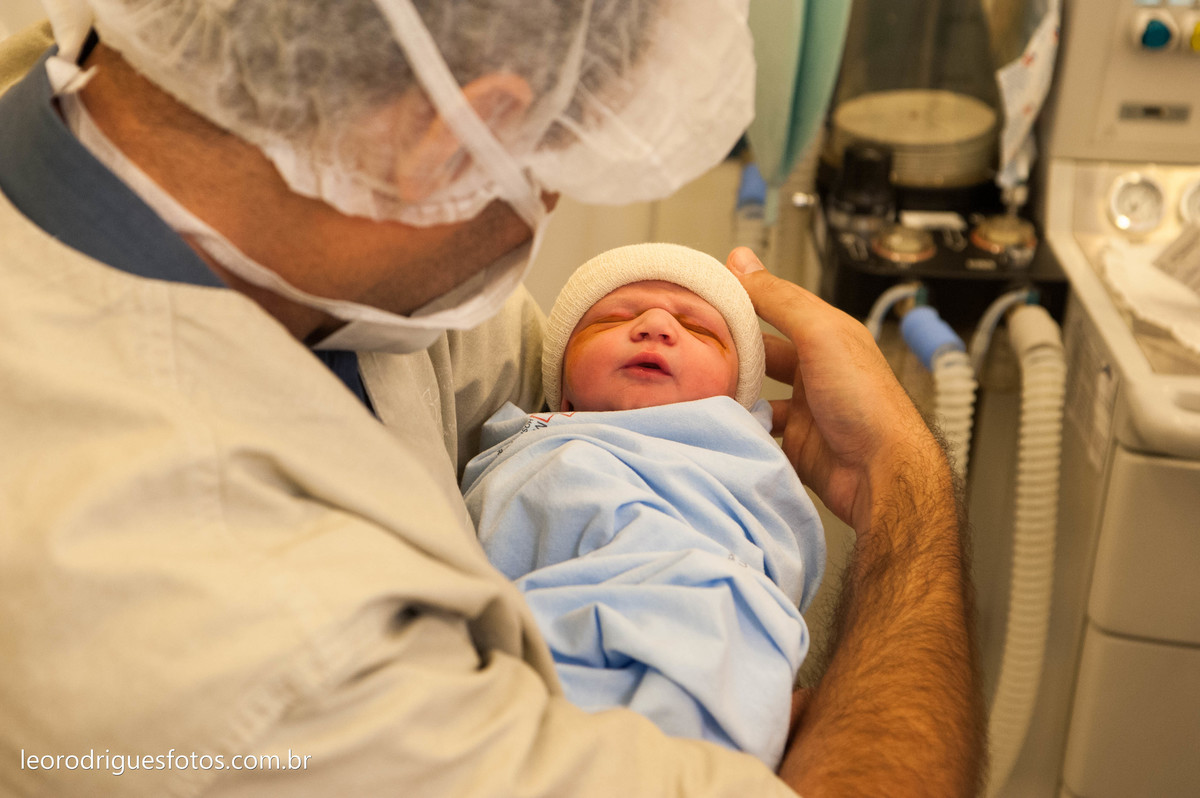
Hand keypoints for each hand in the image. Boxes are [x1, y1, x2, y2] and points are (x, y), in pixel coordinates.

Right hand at [725, 248, 943, 531]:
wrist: (881, 473)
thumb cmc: (866, 401)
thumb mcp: (820, 335)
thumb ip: (780, 300)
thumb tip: (743, 263)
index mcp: (826, 334)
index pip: (776, 305)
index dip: (743, 297)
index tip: (704, 292)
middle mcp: (815, 368)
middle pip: (761, 349)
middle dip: (732, 347)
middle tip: (694, 343)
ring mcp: (804, 407)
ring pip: (756, 390)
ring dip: (732, 388)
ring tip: (701, 382)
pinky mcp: (795, 441)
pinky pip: (757, 428)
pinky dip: (740, 425)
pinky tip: (722, 420)